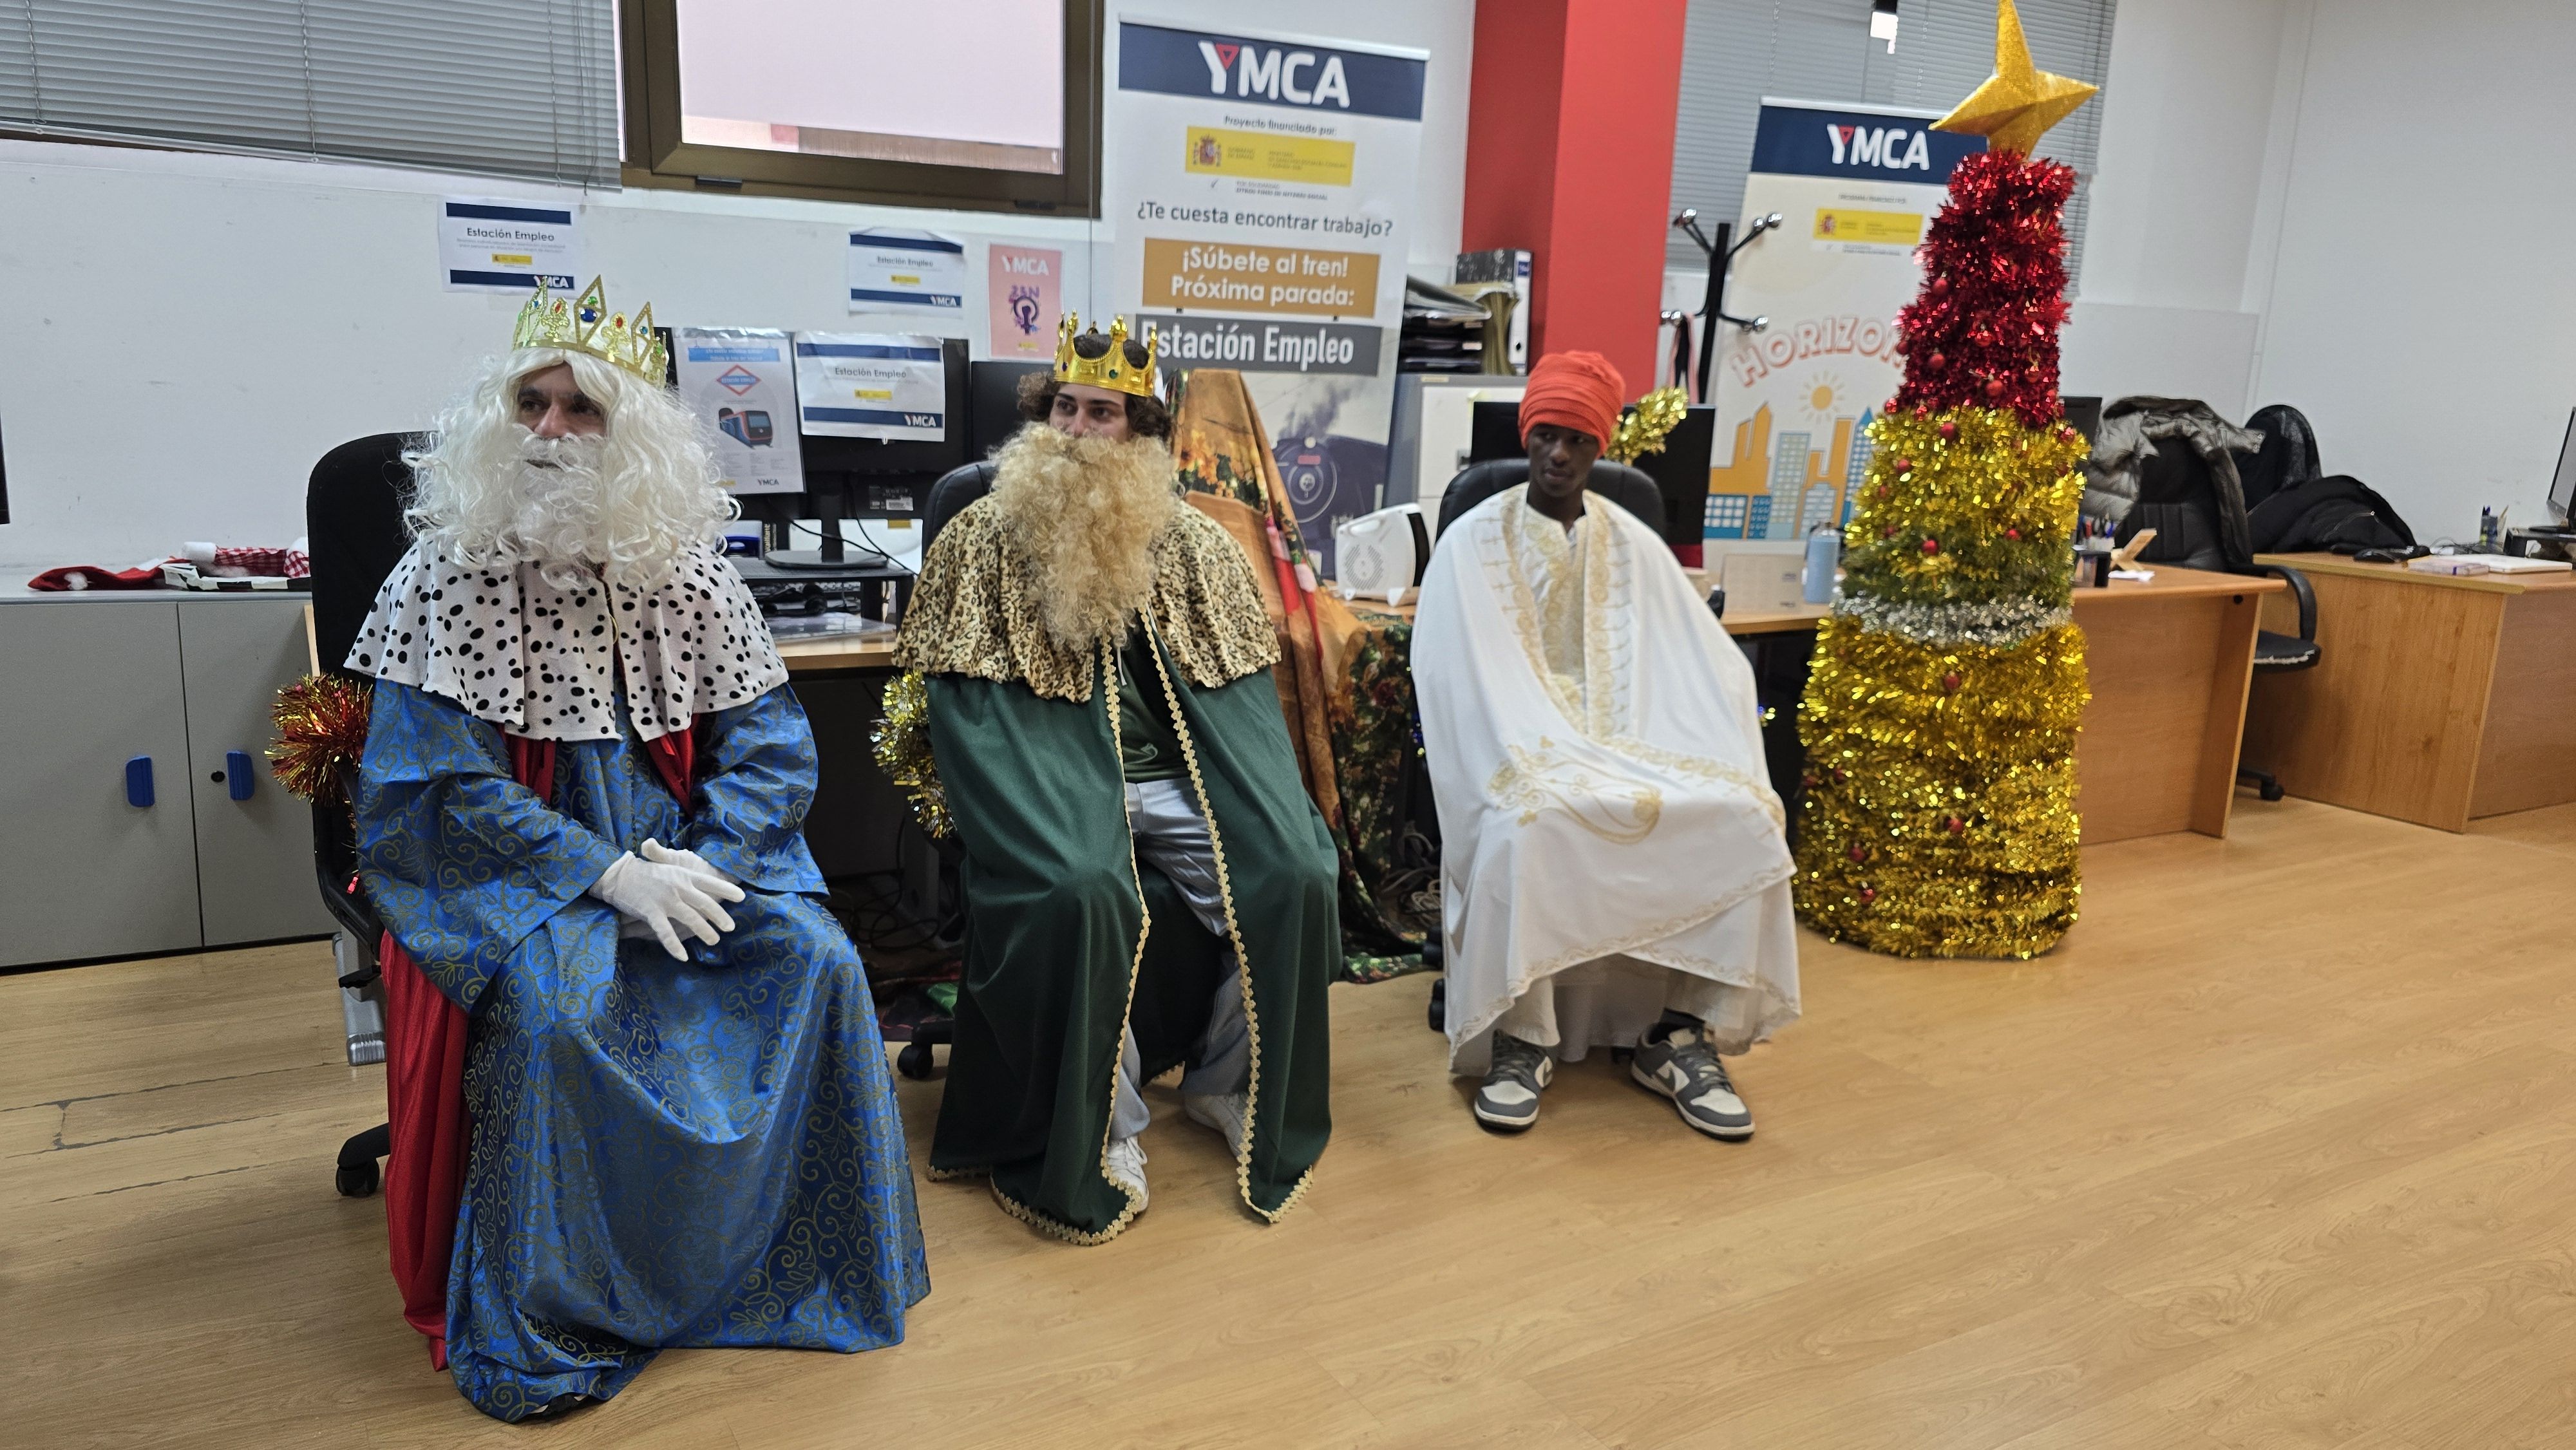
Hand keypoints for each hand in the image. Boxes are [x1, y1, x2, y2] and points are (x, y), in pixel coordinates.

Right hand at [588, 841, 744, 959]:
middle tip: (731, 927)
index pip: (710, 882)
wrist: (618, 873)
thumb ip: (686, 878)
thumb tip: (703, 888)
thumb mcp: (669, 869)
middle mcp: (678, 886)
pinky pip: (666, 932)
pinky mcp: (651, 911)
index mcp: (684, 874)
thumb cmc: (645, 872)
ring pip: (691, 918)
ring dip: (704, 932)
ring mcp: (666, 899)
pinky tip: (683, 956)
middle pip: (706, 903)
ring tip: (714, 941)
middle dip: (720, 916)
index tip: (742, 897)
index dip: (727, 889)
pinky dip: (674, 946)